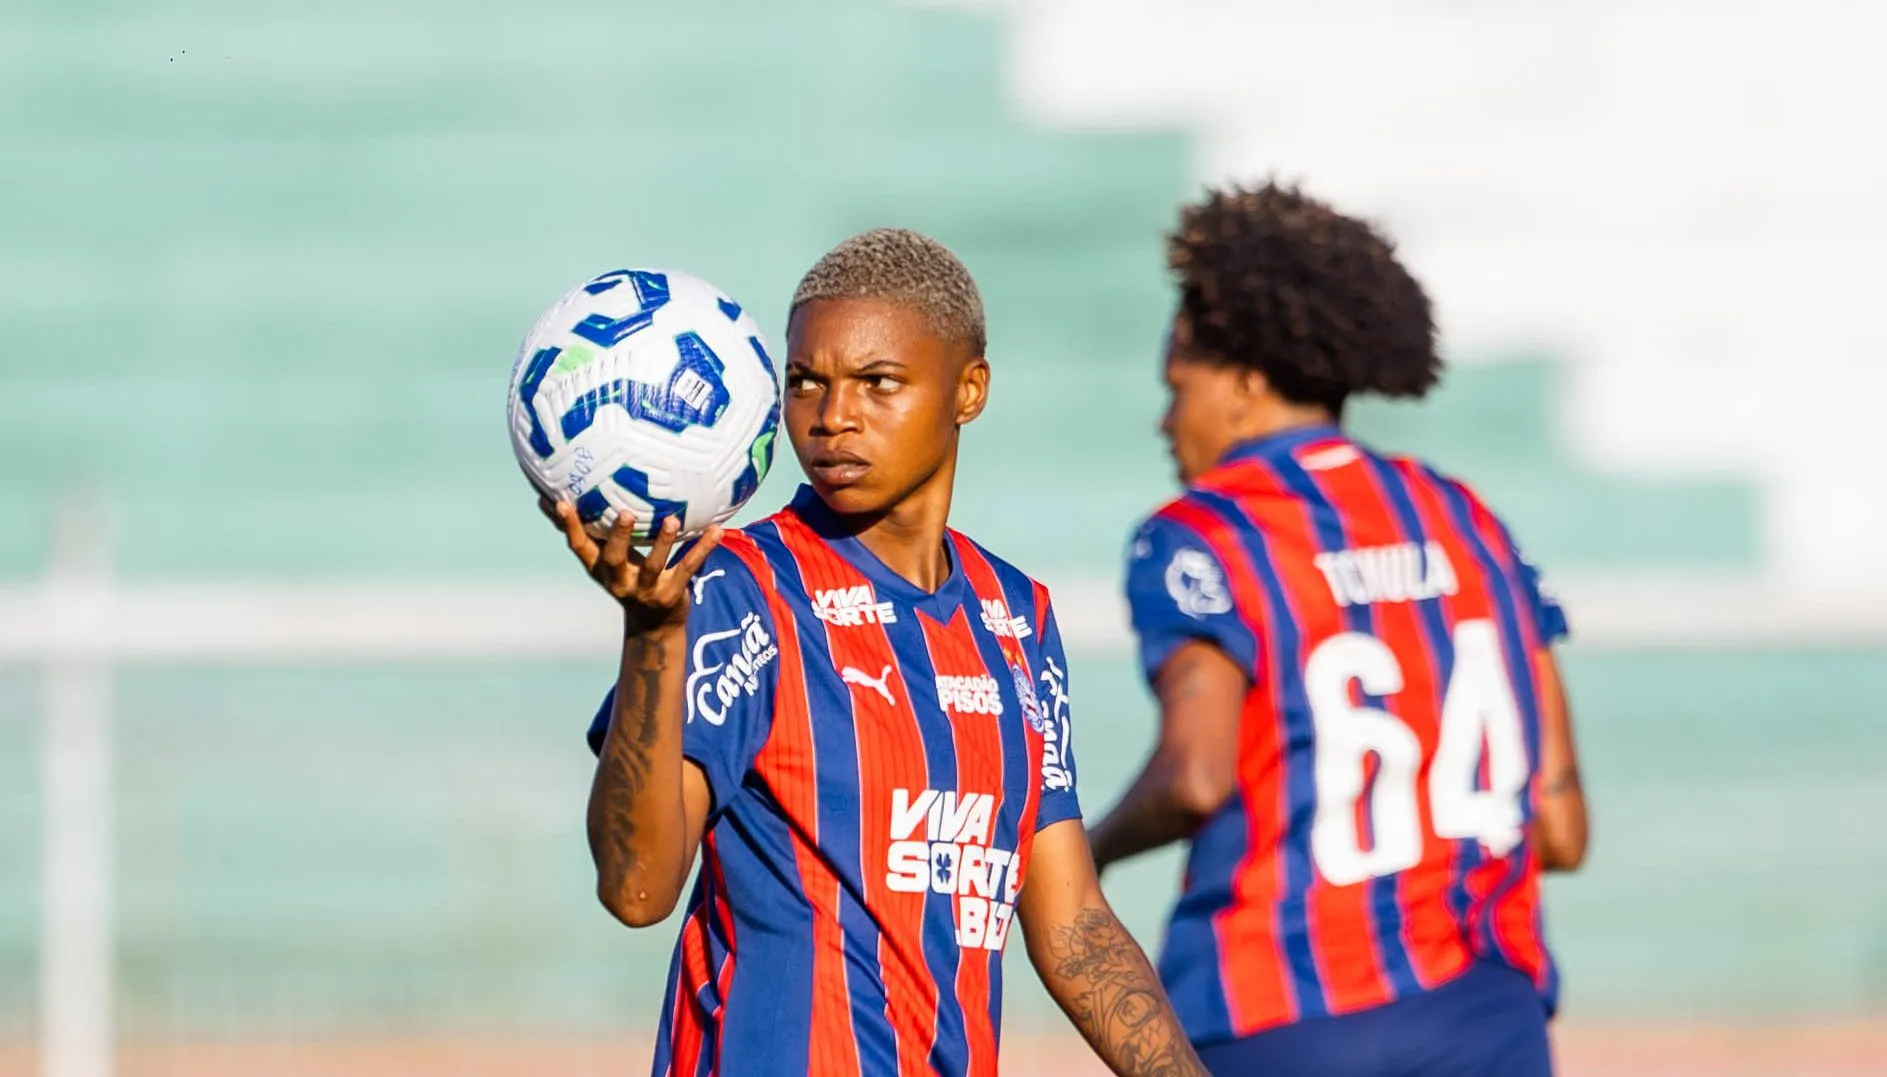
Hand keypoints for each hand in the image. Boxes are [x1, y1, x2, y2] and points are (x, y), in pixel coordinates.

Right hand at [544, 498, 723, 630]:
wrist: (654, 626)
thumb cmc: (627, 577)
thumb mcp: (604, 559)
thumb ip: (590, 531)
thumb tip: (554, 493)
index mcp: (600, 568)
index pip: (579, 546)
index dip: (569, 526)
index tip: (561, 501)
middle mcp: (620, 581)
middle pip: (614, 559)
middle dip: (619, 537)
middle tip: (625, 513)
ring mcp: (646, 589)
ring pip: (654, 565)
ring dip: (663, 542)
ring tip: (672, 520)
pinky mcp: (672, 594)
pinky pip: (689, 567)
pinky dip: (703, 548)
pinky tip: (717, 530)